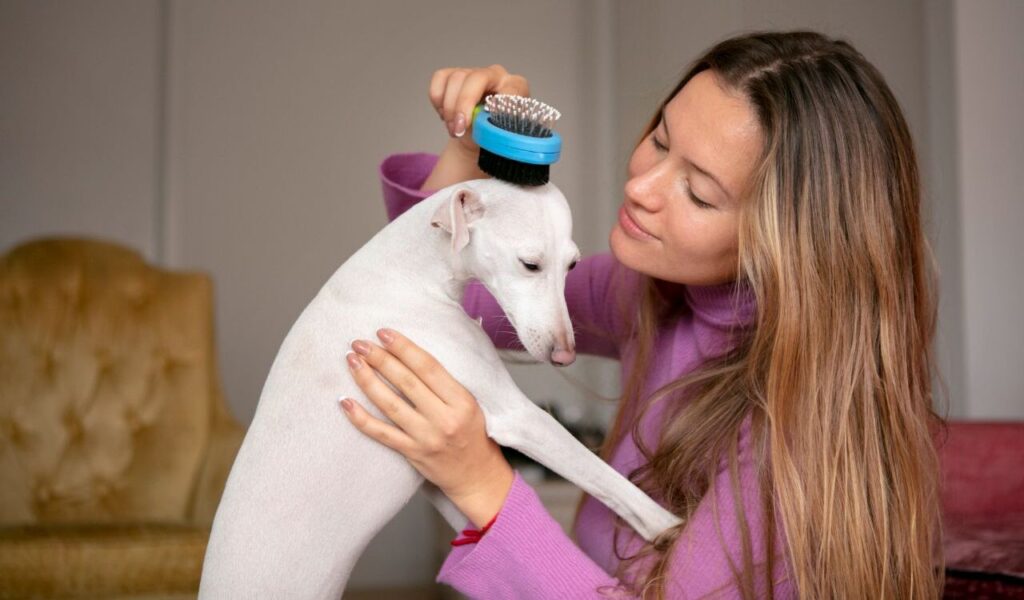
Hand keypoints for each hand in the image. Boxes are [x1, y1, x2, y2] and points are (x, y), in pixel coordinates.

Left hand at [339, 328, 513, 527]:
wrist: (477, 476)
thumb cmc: (473, 434)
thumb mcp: (470, 403)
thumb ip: (446, 383)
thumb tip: (410, 354)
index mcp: (461, 400)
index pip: (428, 367)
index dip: (404, 348)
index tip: (384, 333)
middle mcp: (444, 418)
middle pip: (406, 382)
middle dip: (380, 359)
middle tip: (360, 343)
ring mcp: (426, 438)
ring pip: (390, 405)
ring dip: (367, 381)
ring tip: (352, 362)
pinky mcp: (412, 454)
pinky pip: (381, 434)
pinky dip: (361, 418)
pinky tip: (345, 403)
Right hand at [428, 64, 530, 151]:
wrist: (478, 137)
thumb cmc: (493, 135)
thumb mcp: (500, 138)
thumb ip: (498, 131)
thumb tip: (493, 128)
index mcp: (516, 87)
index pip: (509, 89)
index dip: (496, 106)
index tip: (486, 122)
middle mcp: (495, 75)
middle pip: (476, 77)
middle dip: (463, 104)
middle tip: (459, 129)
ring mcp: (473, 73)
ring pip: (455, 79)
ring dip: (450, 109)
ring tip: (454, 130)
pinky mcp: (452, 75)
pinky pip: (439, 79)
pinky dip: (438, 101)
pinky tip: (446, 116)